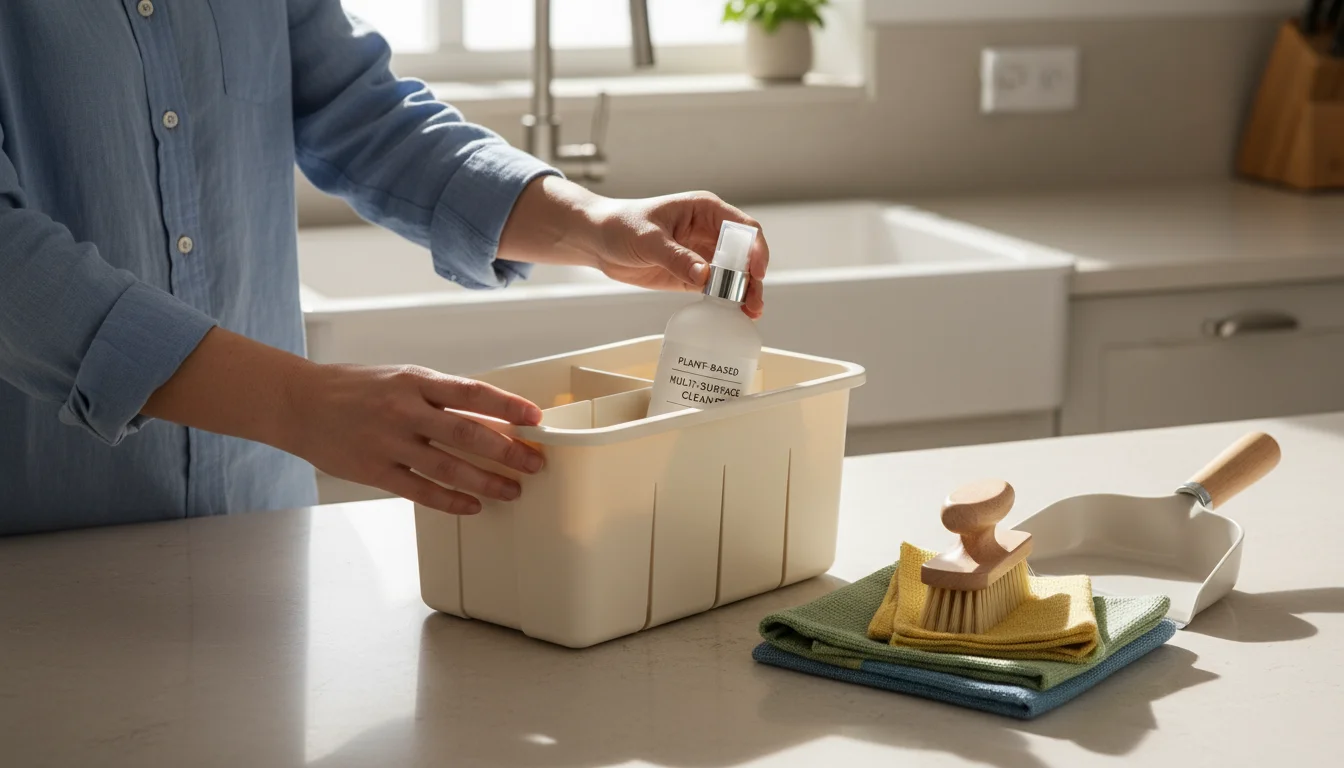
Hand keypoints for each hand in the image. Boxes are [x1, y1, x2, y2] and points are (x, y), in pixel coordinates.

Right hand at [143, 328, 546, 515]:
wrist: (299, 403)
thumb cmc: (356, 387)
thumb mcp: (400, 378)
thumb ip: (439, 395)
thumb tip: (488, 414)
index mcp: (416, 381)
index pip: (472, 392)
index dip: (508, 406)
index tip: (535, 418)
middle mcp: (406, 411)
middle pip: (468, 433)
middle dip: (508, 451)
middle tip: (535, 462)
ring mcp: (390, 442)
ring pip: (449, 467)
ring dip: (487, 482)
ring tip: (512, 490)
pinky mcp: (375, 470)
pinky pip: (420, 491)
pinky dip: (451, 501)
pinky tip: (473, 506)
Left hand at [588, 190, 769, 317]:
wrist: (598, 240)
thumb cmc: (621, 225)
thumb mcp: (649, 239)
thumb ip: (677, 257)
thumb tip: (705, 275)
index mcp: (705, 211)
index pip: (743, 228)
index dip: (755, 249)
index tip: (756, 270)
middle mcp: (709, 232)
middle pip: (745, 255)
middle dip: (753, 277)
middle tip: (753, 301)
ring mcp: (702, 255)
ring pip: (735, 275)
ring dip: (745, 292)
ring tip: (750, 312)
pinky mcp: (693, 275)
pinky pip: (717, 289)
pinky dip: (727, 301)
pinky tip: (735, 314)